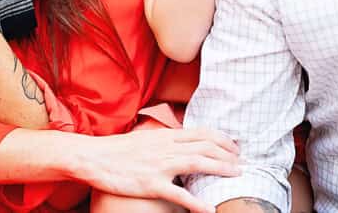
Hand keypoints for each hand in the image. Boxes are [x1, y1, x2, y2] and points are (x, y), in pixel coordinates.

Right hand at [79, 127, 240, 212]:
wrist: (94, 157)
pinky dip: (197, 202)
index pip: (202, 133)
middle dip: (228, 154)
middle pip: (206, 146)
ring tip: (238, 175)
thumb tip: (179, 141)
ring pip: (199, 163)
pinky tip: (209, 209)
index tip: (236, 147)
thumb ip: (163, 140)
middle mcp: (166, 147)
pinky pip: (179, 194)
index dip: (223, 139)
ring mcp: (160, 166)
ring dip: (221, 169)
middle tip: (242, 163)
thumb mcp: (144, 138)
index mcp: (165, 135)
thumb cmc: (117, 149)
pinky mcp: (151, 184)